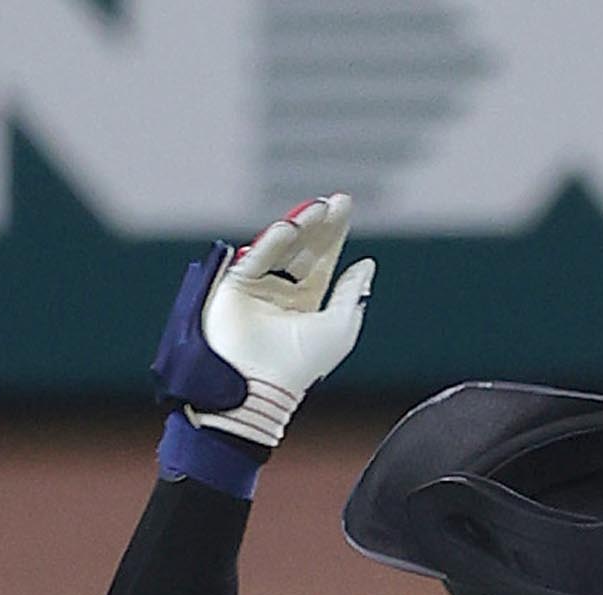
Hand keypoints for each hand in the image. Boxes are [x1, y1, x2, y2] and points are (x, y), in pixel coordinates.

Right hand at [157, 194, 373, 452]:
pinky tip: (291, 227)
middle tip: (337, 201)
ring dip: (300, 226)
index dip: (334, 233)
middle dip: (320, 223)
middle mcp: (281, 292)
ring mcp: (257, 287)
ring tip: (319, 208)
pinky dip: (272, 241)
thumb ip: (352, 293)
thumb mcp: (341, 326)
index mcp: (307, 304)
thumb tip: (366, 265)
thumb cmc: (303, 364)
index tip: (345, 206)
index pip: (322, 259)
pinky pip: (256, 257)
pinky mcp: (235, 286)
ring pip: (281, 247)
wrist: (261, 384)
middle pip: (303, 247)